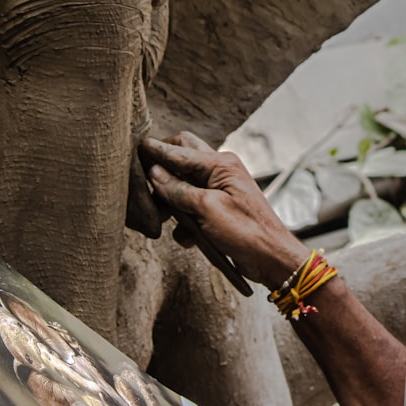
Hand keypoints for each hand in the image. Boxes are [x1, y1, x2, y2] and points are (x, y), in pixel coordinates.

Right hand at [139, 132, 308, 288]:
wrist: (270, 258)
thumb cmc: (245, 231)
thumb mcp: (206, 209)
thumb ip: (178, 190)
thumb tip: (153, 172)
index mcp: (220, 164)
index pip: (179, 150)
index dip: (155, 151)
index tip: (134, 148)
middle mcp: (220, 171)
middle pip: (181, 159)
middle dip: (162, 172)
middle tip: (147, 184)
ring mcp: (219, 189)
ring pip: (183, 186)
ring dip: (171, 201)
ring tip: (161, 217)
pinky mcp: (217, 209)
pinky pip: (192, 207)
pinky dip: (186, 221)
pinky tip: (186, 237)